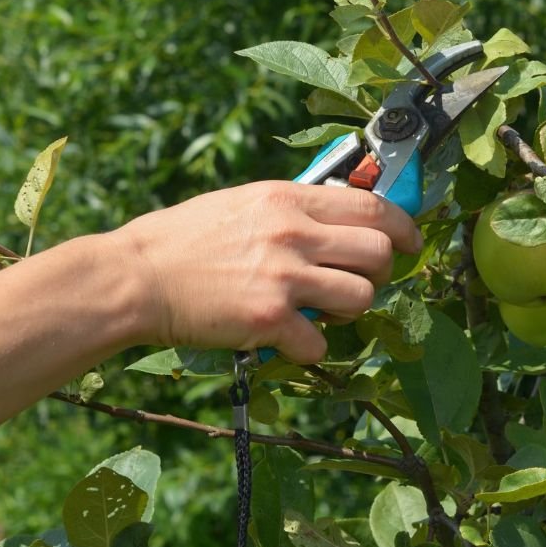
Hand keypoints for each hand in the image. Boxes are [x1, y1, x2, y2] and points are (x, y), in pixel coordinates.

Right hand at [108, 181, 422, 362]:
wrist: (135, 277)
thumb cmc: (182, 239)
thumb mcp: (242, 203)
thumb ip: (291, 210)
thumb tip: (335, 218)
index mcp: (287, 199)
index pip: (372, 206)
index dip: (403, 227)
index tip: (410, 242)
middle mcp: (293, 233)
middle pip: (379, 253)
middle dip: (379, 273)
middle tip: (354, 282)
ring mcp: (284, 277)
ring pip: (362, 297)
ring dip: (347, 310)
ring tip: (318, 311)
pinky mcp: (269, 320)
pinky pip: (321, 342)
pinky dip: (309, 347)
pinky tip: (285, 338)